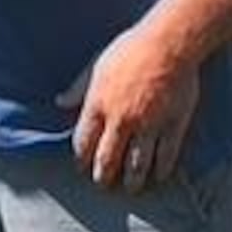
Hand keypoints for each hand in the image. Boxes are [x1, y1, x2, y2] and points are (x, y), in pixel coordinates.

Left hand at [72, 23, 202, 192]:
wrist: (169, 43)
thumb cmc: (131, 49)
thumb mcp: (96, 64)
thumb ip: (78, 88)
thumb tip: (59, 103)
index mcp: (98, 105)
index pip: (84, 143)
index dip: (82, 159)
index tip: (82, 167)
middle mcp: (121, 121)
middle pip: (107, 160)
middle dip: (103, 176)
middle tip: (104, 184)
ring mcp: (147, 126)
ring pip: (136, 165)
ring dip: (132, 181)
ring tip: (131, 188)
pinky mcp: (172, 126)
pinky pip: (166, 156)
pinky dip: (161, 170)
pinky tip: (159, 176)